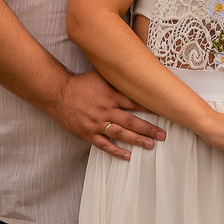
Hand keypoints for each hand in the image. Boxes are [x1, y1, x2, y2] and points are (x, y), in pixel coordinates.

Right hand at [48, 69, 165, 160]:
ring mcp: (97, 123)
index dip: (151, 108)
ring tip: (151, 145)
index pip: (136, 103)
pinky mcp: (88, 133)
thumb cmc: (81, 84)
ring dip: (137, 140)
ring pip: (121, 134)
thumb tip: (135, 68)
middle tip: (162, 135)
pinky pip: (104, 145)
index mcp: (112, 95)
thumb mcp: (101, 75)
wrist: (58, 94)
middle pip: (132, 121)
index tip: (164, 113)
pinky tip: (127, 156)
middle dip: (149, 129)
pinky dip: (116, 151)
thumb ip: (118, 76)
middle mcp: (106, 110)